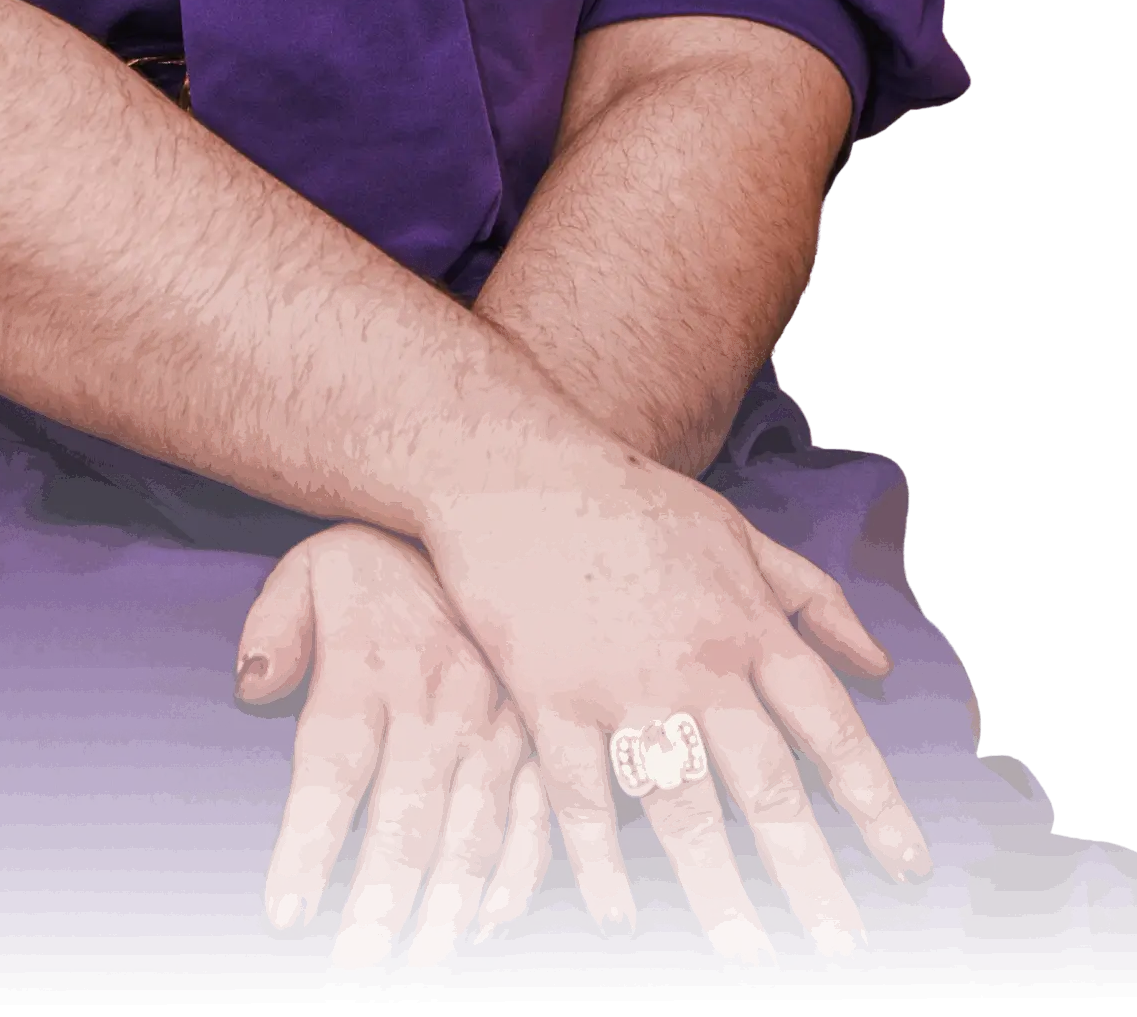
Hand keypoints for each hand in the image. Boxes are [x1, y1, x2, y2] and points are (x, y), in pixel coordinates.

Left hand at [234, 523, 552, 969]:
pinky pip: (538, 813)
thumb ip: (274, 627)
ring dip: (447, 902)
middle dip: (378, 900)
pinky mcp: (542, 732)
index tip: (283, 912)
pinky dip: (520, 872)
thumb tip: (249, 686)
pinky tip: (494, 916)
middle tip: (354, 960)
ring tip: (421, 955)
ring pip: (475, 830)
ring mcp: (500, 721)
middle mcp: (441, 702)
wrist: (485, 505)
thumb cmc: (380, 554)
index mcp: (376, 666)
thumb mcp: (311, 565)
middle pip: (406, 819)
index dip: (307, 847)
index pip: (332, 772)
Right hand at [422, 434, 931, 965]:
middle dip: (808, 874)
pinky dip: (599, 862)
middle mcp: (698, 665)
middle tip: (839, 943)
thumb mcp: (737, 531)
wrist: (514, 468)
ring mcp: (623, 687)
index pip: (830, 727)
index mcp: (749, 623)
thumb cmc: (628, 498)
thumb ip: (812, 597)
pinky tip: (616, 912)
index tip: (905, 864)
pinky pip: (583, 799)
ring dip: (716, 889)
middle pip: (766, 787)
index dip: (873, 801)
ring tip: (744, 952)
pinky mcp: (552, 698)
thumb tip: (877, 663)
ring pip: (681, 810)